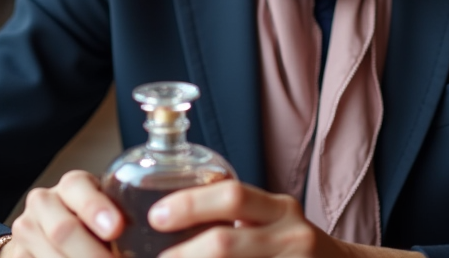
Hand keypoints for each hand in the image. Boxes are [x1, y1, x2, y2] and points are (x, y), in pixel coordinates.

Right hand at [3, 170, 121, 256]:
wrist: (46, 231)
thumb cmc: (94, 221)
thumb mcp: (108, 210)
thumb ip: (125, 219)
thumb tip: (160, 240)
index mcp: (72, 185)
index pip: (78, 189)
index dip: (96, 209)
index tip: (117, 229)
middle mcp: (44, 202)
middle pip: (63, 229)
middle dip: (91, 253)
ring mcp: (25, 229)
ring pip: (51, 254)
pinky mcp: (17, 254)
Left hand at [148, 181, 332, 257]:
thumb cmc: (291, 245)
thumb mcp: (272, 219)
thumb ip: (235, 216)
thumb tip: (167, 216)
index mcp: (281, 209)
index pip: (232, 197)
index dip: (190, 205)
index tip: (157, 216)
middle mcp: (291, 236)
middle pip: (225, 243)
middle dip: (183, 254)